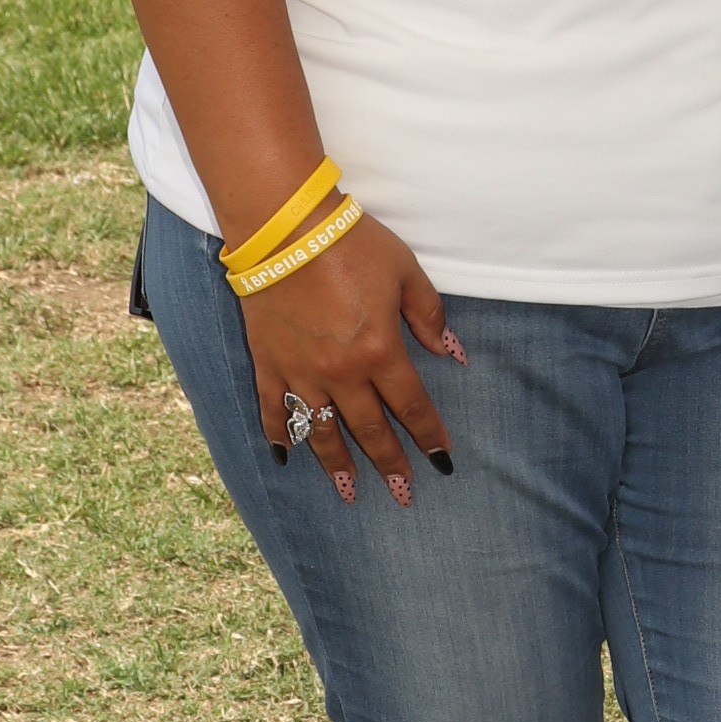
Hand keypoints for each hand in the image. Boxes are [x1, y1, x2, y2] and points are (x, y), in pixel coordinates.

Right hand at [247, 210, 462, 503]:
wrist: (285, 227)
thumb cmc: (351, 243)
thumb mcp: (406, 273)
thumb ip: (429, 317)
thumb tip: (452, 353)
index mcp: (380, 351)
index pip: (412, 405)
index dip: (429, 435)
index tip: (441, 461)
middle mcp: (341, 372)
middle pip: (370, 429)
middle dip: (390, 464)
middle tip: (402, 494)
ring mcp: (301, 371)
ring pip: (321, 431)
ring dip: (337, 465)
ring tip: (348, 493)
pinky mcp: (268, 362)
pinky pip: (273, 409)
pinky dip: (278, 436)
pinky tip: (284, 458)